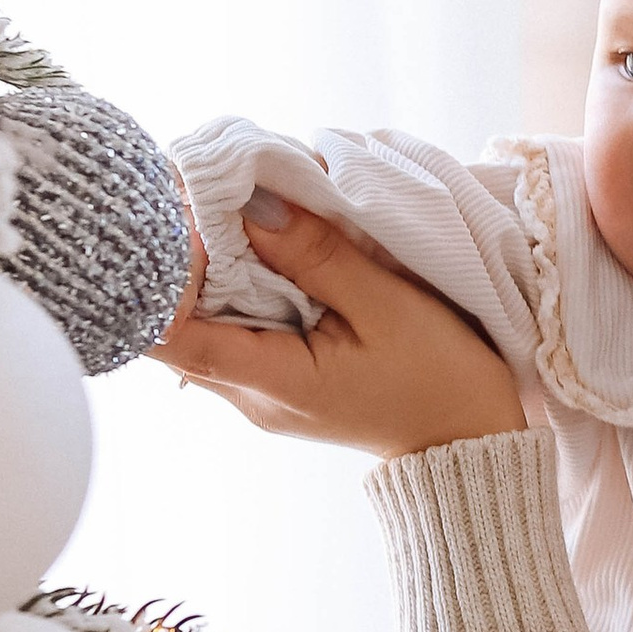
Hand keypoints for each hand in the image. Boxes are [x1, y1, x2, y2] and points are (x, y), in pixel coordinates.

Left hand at [154, 194, 527, 458]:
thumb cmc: (439, 379)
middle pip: (176, 324)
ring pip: (201, 323)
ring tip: (231, 211)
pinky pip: (233, 327)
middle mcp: (248, 395)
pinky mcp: (275, 379)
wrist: (468, 438)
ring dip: (208, 268)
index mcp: (272, 383)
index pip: (171, 334)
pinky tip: (258, 248)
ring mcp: (258, 391)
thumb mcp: (387, 307)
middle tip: (206, 193)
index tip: (190, 218)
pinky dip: (235, 284)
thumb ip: (316, 257)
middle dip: (182, 257)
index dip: (164, 274)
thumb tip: (253, 209)